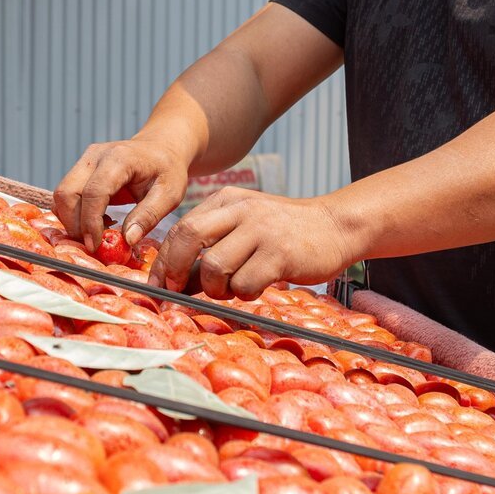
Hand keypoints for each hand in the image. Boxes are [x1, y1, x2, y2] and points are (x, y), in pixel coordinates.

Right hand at [53, 136, 191, 247]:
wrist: (161, 148)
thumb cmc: (167, 170)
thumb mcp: (169, 194)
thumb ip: (149, 215)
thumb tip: (127, 240)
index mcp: (119, 159)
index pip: (94, 192)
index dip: (90, 223)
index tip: (96, 246)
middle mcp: (95, 156)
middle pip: (67, 193)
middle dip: (75, 224)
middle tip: (94, 244)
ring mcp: (84, 161)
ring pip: (61, 195)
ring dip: (72, 220)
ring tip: (97, 233)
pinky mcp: (80, 169)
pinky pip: (66, 195)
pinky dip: (73, 214)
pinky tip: (97, 221)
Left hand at [148, 187, 364, 299]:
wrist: (336, 227)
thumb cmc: (285, 235)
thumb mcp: (245, 229)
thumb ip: (213, 248)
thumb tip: (176, 282)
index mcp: (226, 200)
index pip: (180, 227)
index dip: (163, 260)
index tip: (158, 284)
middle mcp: (240, 210)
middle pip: (188, 237)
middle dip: (175, 270)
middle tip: (178, 292)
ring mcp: (260, 229)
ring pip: (214, 266)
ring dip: (216, 289)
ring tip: (233, 289)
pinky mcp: (280, 253)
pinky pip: (245, 283)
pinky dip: (245, 293)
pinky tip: (258, 287)